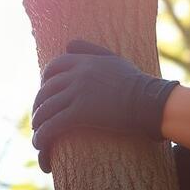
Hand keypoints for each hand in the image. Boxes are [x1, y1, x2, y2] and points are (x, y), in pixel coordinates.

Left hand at [30, 40, 178, 172]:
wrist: (151, 102)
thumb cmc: (137, 84)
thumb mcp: (114, 59)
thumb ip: (91, 49)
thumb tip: (68, 44)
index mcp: (84, 61)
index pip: (52, 67)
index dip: (44, 82)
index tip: (46, 95)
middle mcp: (77, 74)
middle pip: (45, 90)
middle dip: (38, 107)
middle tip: (40, 120)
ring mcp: (77, 93)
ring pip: (45, 110)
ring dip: (38, 125)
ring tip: (38, 139)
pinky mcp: (79, 114)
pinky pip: (52, 126)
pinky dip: (42, 137)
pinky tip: (41, 146)